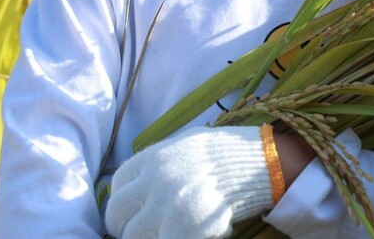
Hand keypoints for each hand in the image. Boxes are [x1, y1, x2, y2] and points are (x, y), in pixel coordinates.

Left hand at [104, 125, 272, 238]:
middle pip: (117, 214)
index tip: (134, 209)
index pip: (117, 185)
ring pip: (134, 236)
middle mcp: (153, 183)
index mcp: (152, 160)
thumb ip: (159, 160)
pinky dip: (172, 238)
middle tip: (142, 229)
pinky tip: (188, 234)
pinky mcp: (182, 232)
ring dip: (148, 236)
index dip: (124, 201)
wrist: (257, 164)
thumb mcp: (185, 143)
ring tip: (166, 232)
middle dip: (125, 225)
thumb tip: (140, 179)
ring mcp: (166, 209)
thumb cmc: (223, 153)